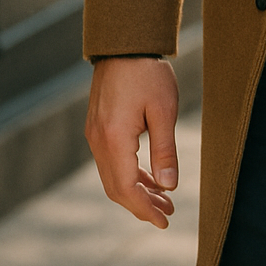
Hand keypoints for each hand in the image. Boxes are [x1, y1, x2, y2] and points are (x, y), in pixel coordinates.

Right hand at [85, 57, 179, 227]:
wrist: (124, 44)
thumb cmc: (147, 73)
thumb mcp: (163, 111)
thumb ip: (165, 150)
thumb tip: (169, 186)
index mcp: (113, 139)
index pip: (126, 189)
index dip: (145, 209)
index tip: (165, 221)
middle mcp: (98, 141)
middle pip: (116, 187)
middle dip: (141, 204)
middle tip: (167, 214)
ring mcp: (95, 134)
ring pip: (113, 175)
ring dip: (136, 190)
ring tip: (163, 199)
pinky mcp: (98, 126)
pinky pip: (111, 161)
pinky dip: (130, 173)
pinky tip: (148, 177)